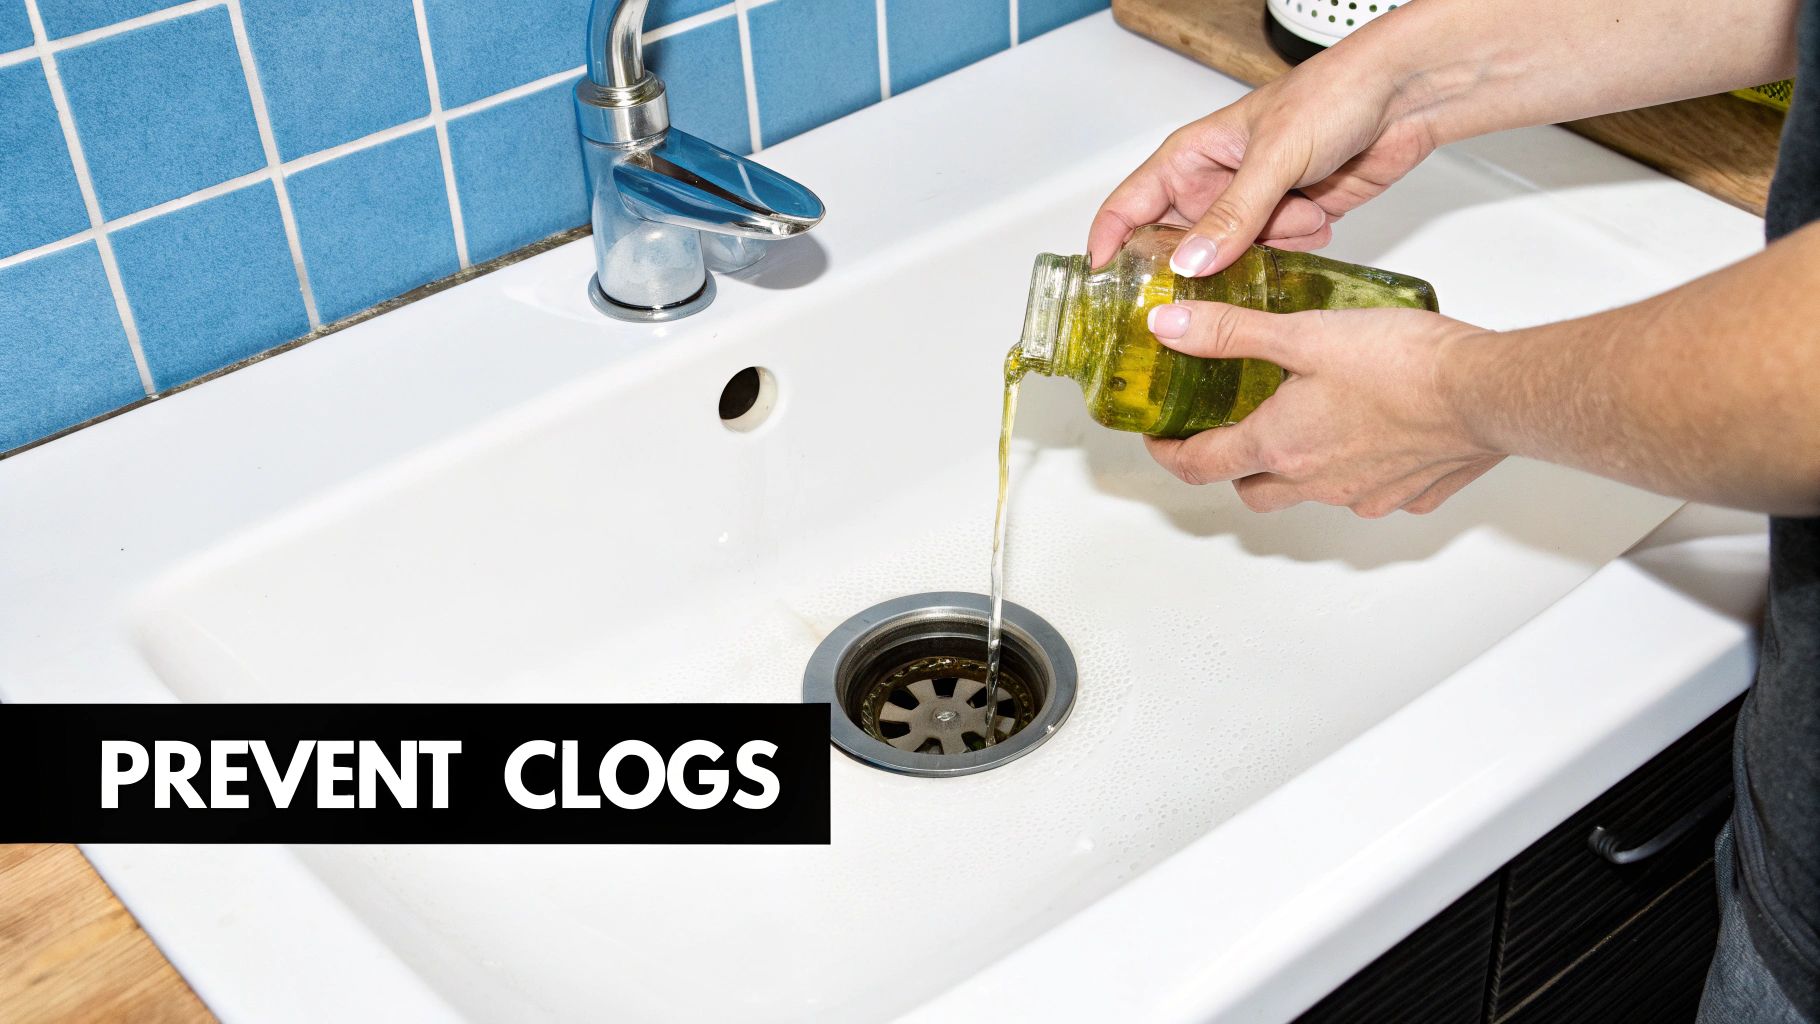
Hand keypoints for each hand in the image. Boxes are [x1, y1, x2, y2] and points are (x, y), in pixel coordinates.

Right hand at [1088, 57, 1436, 275]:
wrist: (1405, 96)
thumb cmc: (1333, 94)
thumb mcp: (1274, 156)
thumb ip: (1232, 215)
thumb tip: (1189, 263)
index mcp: (1191, 157)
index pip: (1129, 207)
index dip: (1108, 246)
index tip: (1102, 286)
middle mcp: (1214, 186)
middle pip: (1178, 246)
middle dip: (1197, 265)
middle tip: (1212, 279)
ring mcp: (1252, 208)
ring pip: (1231, 259)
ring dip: (1266, 246)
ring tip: (1301, 209)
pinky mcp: (1289, 224)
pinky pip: (1274, 259)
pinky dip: (1298, 245)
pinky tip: (1321, 211)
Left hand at [1142, 302, 1503, 516]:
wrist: (1487, 390)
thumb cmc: (1405, 363)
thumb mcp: (1301, 332)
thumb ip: (1230, 331)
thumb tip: (1170, 326)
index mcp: (1280, 445)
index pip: (1200, 466)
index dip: (1170, 453)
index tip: (1161, 440)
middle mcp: (1316, 482)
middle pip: (1252, 491)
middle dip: (1233, 466)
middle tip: (1230, 431)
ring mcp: (1364, 495)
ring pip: (1309, 494)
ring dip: (1296, 468)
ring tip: (1305, 423)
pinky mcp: (1409, 495)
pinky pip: (1369, 493)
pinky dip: (1358, 469)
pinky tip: (1371, 433)